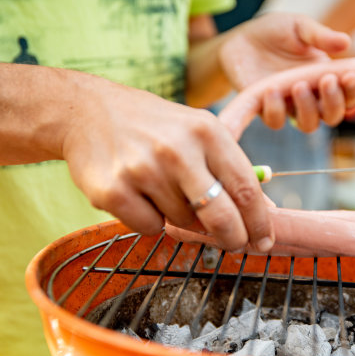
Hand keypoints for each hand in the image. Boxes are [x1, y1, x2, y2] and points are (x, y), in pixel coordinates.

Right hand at [61, 78, 272, 250]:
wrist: (88, 111)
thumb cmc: (155, 126)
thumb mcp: (199, 130)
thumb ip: (230, 167)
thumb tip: (265, 209)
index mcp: (207, 131)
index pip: (245, 188)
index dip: (259, 222)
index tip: (264, 241)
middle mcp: (177, 150)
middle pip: (221, 216)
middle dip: (233, 238)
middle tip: (234, 244)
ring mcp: (143, 170)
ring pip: (182, 224)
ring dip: (179, 218)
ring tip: (161, 188)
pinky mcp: (112, 190)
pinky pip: (149, 228)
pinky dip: (149, 221)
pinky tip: (138, 194)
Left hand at [219, 13, 354, 132]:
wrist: (241, 39)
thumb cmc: (276, 32)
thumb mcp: (300, 27)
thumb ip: (320, 36)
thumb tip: (346, 42)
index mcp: (328, 77)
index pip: (351, 92)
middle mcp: (313, 96)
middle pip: (334, 115)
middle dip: (336, 101)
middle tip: (329, 79)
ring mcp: (290, 105)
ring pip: (309, 124)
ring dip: (308, 108)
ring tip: (299, 84)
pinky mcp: (266, 109)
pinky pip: (276, 121)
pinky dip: (276, 108)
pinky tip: (272, 89)